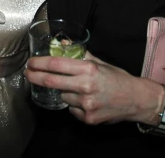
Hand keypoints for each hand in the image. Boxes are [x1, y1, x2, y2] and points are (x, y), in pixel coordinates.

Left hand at [24, 50, 162, 125]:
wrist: (136, 100)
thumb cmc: (118, 78)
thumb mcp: (100, 62)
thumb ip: (80, 54)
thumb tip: (63, 45)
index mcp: (88, 69)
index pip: (56, 65)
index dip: (39, 63)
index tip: (30, 62)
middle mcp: (85, 86)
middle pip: (51, 82)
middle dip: (35, 77)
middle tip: (28, 74)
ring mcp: (86, 104)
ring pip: (62, 96)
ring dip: (64, 92)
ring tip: (79, 89)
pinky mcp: (87, 118)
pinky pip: (72, 110)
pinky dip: (75, 105)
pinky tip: (87, 101)